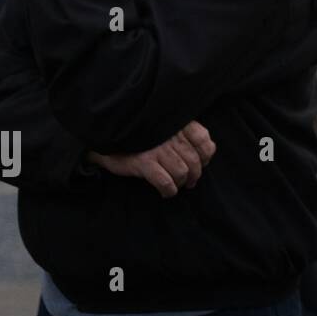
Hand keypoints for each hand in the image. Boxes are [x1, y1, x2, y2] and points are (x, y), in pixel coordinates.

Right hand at [87, 122, 216, 197]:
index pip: (203, 139)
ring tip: (177, 186)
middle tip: (190, 182)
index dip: (206, 155)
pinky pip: (165, 182)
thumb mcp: (166, 127)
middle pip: (194, 160)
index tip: (202, 163)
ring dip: (181, 183)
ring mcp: (157, 149)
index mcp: (178, 123)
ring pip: (181, 172)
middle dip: (194, 175)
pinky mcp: (144, 162)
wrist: (110, 137)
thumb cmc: (143, 135)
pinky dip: (169, 190)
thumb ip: (185, 135)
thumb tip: (205, 156)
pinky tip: (166, 192)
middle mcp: (170, 135)